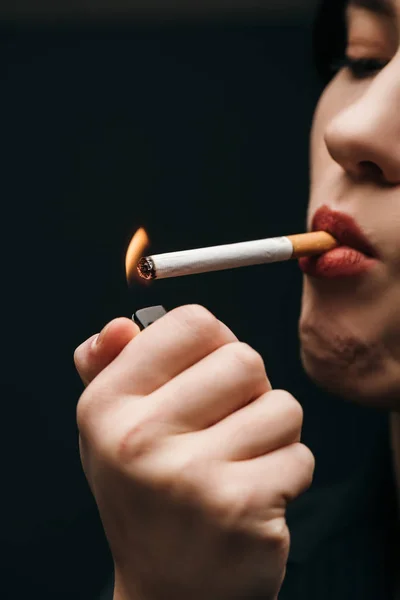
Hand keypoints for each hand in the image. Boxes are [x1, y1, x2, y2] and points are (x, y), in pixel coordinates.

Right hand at [74, 306, 313, 599]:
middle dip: (249, 391)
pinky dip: (287, 473)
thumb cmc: (146, 496)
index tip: (209, 371)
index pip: (193, 323)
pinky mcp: (240, 509)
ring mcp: (190, 475)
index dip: (215, 342)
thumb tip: (122, 326)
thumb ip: (110, 366)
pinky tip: (253, 496)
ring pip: (283, 406)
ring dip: (272, 433)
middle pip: (245, 360)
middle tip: (225, 426)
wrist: (167, 592)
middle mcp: (139, 437)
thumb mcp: (111, 429)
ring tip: (238, 463)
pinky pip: (300, 456)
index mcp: (106, 404)